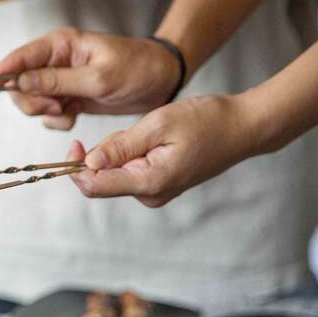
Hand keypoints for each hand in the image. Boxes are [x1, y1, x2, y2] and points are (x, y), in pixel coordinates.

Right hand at [0, 28, 180, 129]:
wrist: (163, 81)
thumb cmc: (138, 68)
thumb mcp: (99, 77)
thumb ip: (58, 81)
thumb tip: (21, 81)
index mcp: (61, 45)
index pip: (19, 58)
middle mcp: (55, 61)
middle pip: (20, 85)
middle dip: (33, 102)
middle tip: (56, 107)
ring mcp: (60, 80)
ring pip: (32, 102)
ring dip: (47, 114)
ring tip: (70, 112)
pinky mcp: (68, 97)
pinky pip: (48, 114)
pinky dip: (57, 121)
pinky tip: (74, 117)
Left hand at [66, 94, 261, 206]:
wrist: (242, 127)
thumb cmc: (206, 121)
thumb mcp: (158, 125)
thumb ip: (121, 146)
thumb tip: (88, 162)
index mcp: (148, 182)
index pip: (94, 186)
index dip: (75, 167)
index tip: (75, 143)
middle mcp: (149, 194)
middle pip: (102, 178)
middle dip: (104, 152)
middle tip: (132, 129)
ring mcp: (154, 192)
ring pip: (115, 171)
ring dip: (121, 148)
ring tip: (151, 131)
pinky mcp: (158, 184)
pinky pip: (130, 169)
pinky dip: (132, 151)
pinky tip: (155, 138)